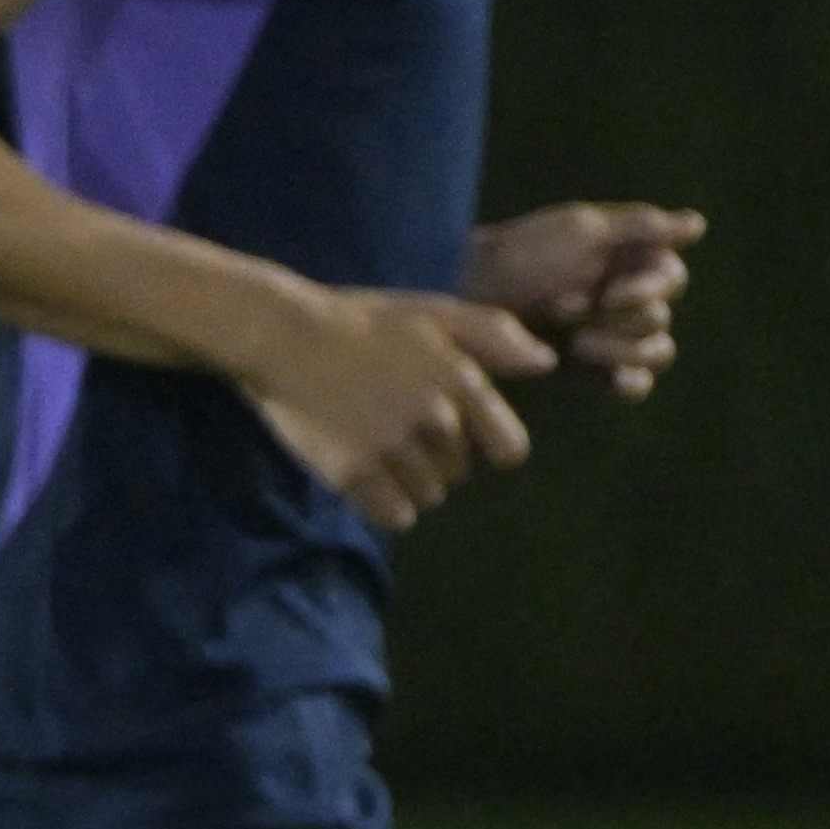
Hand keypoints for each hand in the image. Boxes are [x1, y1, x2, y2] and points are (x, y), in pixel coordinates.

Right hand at [240, 284, 545, 526]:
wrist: (283, 335)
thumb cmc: (362, 321)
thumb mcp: (433, 313)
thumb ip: (494, 335)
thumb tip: (546, 364)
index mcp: (461, 380)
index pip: (509, 447)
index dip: (490, 447)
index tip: (467, 438)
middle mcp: (434, 418)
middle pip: (460, 473)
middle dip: (438, 458)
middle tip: (399, 430)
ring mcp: (392, 447)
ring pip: (429, 495)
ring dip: (412, 483)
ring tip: (379, 452)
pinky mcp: (353, 473)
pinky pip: (395, 516)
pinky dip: (388, 506)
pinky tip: (368, 479)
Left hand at [466, 201, 701, 398]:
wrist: (468, 296)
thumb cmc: (520, 254)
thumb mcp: (578, 229)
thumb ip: (640, 226)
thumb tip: (699, 223)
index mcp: (631, 260)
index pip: (672, 279)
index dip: (649, 289)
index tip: (611, 292)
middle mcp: (628, 297)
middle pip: (660, 319)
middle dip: (620, 320)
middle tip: (569, 314)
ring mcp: (613, 335)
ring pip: (657, 353)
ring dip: (622, 350)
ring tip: (578, 344)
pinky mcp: (594, 370)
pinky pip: (636, 385)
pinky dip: (630, 382)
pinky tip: (611, 381)